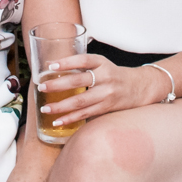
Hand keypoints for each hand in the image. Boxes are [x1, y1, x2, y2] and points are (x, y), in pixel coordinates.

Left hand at [36, 54, 168, 126]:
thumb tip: (54, 69)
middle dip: (57, 85)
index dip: (67, 62)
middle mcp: (105, 77)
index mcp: (103, 63)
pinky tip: (57, 121)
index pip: (84, 60)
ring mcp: (107, 94)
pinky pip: (85, 114)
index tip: (51, 65)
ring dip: (60, 106)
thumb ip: (84, 67)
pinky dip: (70, 119)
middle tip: (41, 87)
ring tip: (45, 109)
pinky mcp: (107, 108)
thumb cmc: (115, 75)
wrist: (140, 87)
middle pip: (79, 81)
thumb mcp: (102, 65)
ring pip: (80, 101)